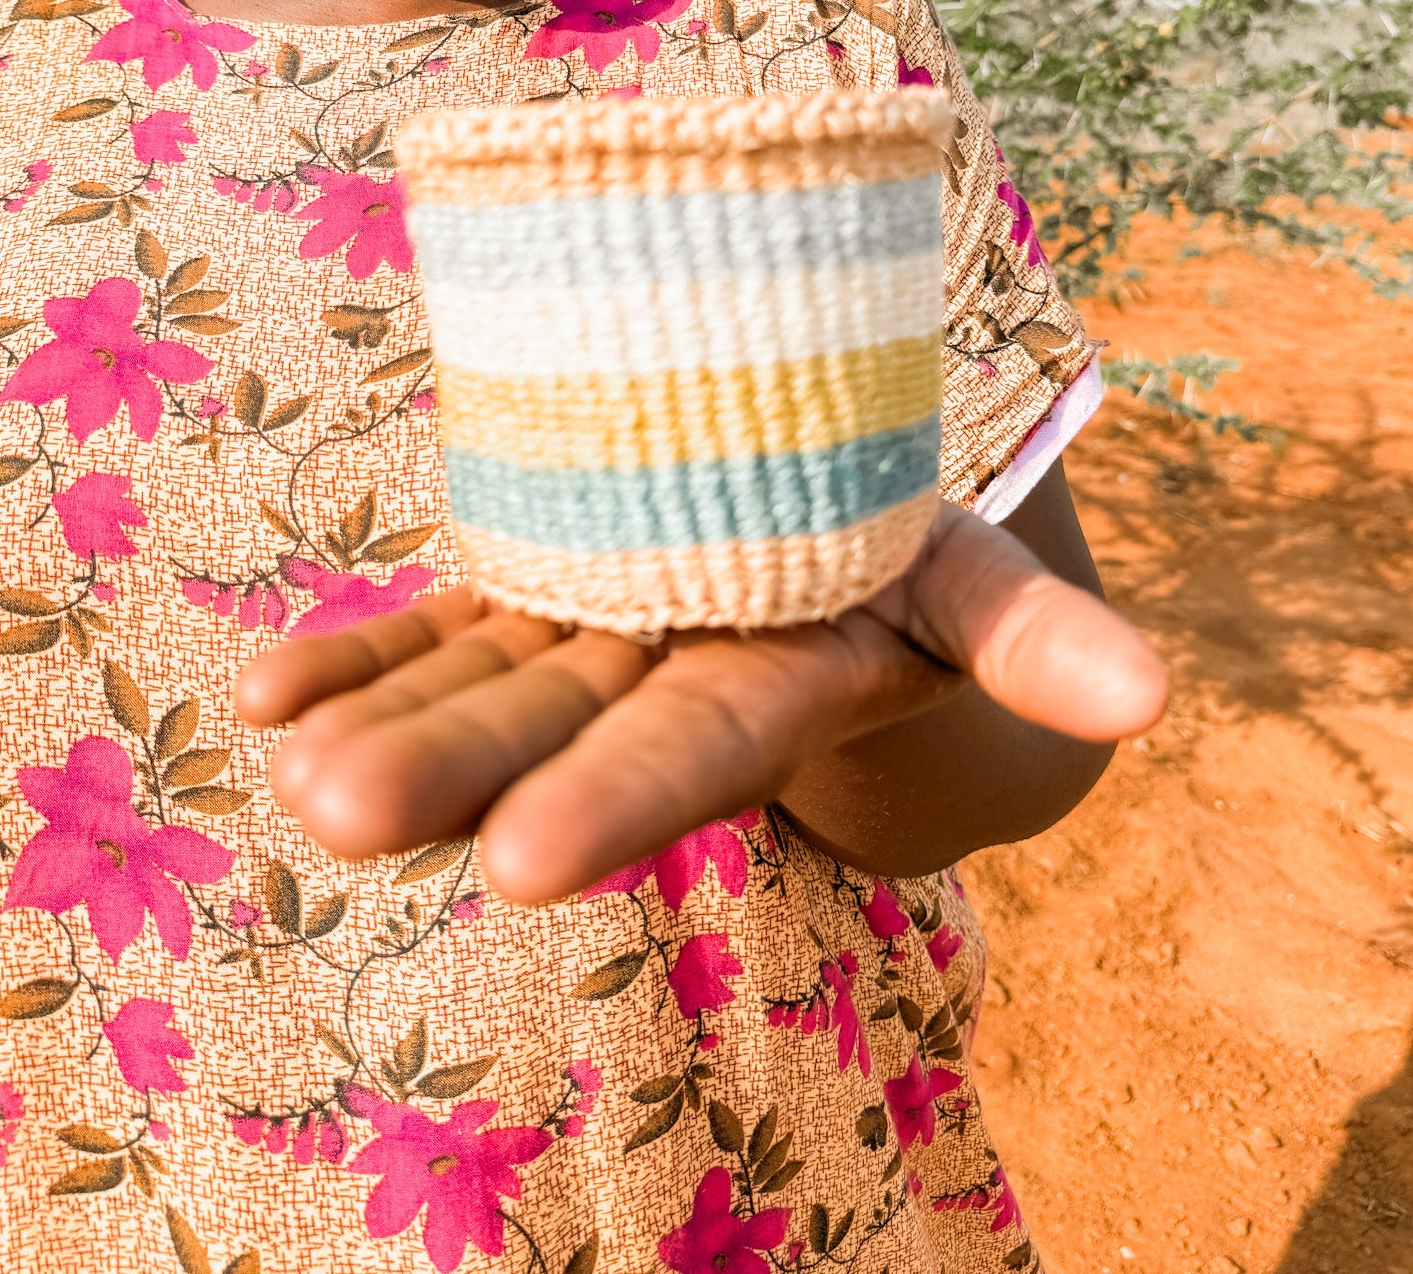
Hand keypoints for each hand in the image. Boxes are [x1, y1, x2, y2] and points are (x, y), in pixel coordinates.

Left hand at [235, 501, 1166, 904]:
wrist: (811, 549)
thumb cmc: (904, 566)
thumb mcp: (970, 583)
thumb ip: (1039, 636)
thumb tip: (1151, 699)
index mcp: (766, 690)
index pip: (692, 754)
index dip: (617, 799)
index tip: (520, 863)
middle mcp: (655, 682)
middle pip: (549, 730)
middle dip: (449, 770)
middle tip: (338, 812)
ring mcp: (575, 639)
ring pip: (471, 686)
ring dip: (377, 722)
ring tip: (291, 765)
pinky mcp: (516, 597)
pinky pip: (428, 627)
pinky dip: (350, 654)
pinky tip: (261, 691)